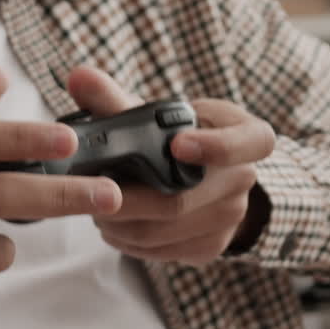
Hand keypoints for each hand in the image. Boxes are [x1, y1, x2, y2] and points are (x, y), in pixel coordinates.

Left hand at [65, 66, 274, 264]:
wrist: (202, 174)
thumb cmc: (175, 135)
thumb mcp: (156, 112)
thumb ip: (114, 98)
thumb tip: (77, 77)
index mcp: (244, 133)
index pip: (252, 142)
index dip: (217, 146)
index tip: (178, 144)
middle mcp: (244, 178)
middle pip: (185, 197)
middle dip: (128, 198)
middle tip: (89, 190)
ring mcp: (230, 218)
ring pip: (167, 230)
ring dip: (121, 222)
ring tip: (93, 206)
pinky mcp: (210, 247)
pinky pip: (164, 251)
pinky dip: (129, 241)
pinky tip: (112, 226)